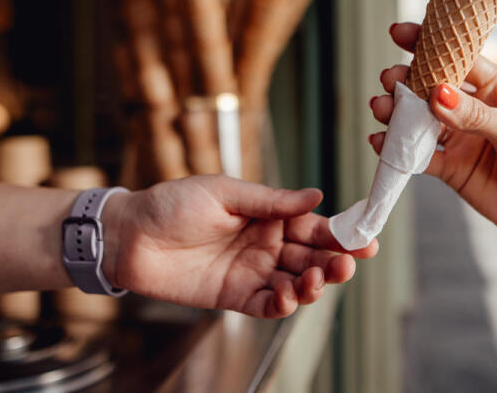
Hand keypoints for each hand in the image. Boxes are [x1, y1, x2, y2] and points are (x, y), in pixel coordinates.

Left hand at [101, 175, 377, 317]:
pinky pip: (266, 304)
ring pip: (294, 283)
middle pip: (310, 257)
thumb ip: (271, 201)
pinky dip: (282, 305)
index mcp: (267, 215)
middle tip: (348, 263)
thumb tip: (316, 196)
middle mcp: (264, 244)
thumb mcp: (224, 192)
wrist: (131, 235)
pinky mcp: (233, 296)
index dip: (339, 232)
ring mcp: (251, 271)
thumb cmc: (172, 204)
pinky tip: (289, 298)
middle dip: (334, 261)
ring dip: (313, 284)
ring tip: (318, 279)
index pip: (312, 225)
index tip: (365, 237)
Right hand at [369, 22, 496, 247]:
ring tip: (380, 107)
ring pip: (420, 120)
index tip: (399, 33)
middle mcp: (474, 108)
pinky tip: (381, 141)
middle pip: (431, 87)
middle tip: (390, 79)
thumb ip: (474, 114)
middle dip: (406, 80)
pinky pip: (419, 155)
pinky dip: (398, 148)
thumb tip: (436, 95)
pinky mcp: (450, 168)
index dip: (429, 44)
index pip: (459, 57)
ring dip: (397, 112)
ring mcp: (460, 138)